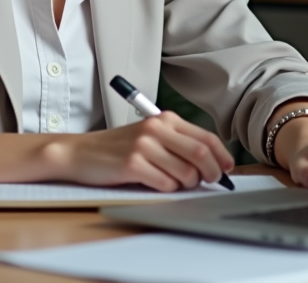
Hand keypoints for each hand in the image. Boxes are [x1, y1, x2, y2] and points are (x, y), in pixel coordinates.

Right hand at [48, 111, 234, 192]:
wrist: (80, 153)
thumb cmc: (117, 148)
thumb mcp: (149, 136)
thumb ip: (178, 144)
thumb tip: (211, 164)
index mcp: (164, 119)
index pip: (206, 137)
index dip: (222, 155)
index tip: (227, 168)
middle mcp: (156, 129)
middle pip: (201, 153)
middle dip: (212, 173)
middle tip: (211, 181)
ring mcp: (144, 146)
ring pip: (185, 173)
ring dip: (186, 184)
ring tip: (173, 182)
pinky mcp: (133, 164)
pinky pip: (165, 184)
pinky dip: (166, 189)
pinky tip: (154, 183)